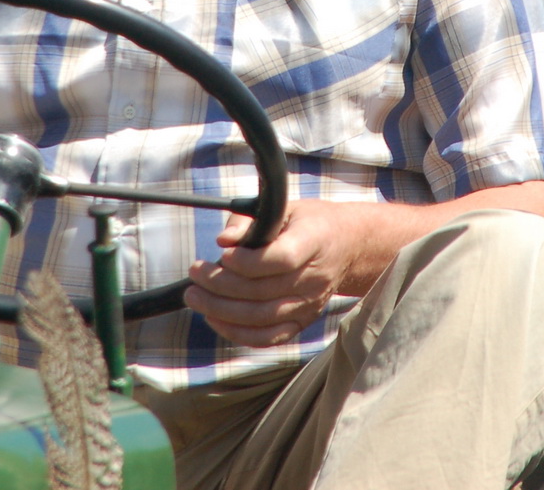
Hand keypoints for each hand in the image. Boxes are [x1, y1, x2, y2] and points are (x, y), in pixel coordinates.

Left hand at [184, 201, 362, 347]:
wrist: (348, 247)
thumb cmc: (310, 222)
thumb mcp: (285, 207)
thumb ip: (250, 219)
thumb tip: (224, 240)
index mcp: (314, 242)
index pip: (281, 259)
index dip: (247, 261)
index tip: (222, 254)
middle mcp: (315, 278)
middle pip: (264, 291)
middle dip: (220, 285)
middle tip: (195, 273)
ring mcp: (310, 304)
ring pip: (262, 317)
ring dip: (222, 310)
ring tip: (195, 296)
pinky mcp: (303, 321)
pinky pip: (269, 337)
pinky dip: (239, 334)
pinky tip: (215, 319)